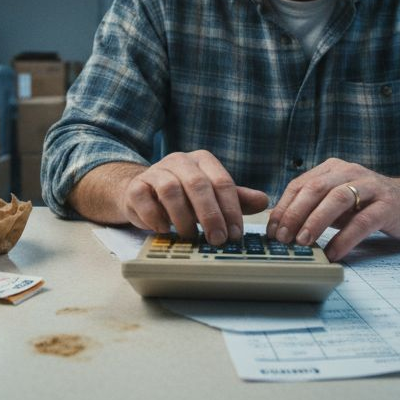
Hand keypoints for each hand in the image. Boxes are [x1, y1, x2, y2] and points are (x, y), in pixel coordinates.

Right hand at [121, 150, 269, 244]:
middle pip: (198, 184)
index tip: (236, 234)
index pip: (222, 182)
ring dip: (183, 218)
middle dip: (210, 215)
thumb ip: (236, 198)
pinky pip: (145, 200)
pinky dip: (156, 218)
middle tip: (217, 239)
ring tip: (190, 237)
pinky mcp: (136, 186)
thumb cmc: (183, 197)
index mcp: (202, 160)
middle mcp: (179, 160)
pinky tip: (164, 230)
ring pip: (171, 190)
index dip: (231, 209)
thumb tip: (264, 201)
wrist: (142, 194)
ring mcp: (155, 171)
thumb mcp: (211, 196)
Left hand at [267, 158, 399, 260]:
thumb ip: (314, 208)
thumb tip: (281, 228)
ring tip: (304, 242)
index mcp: (332, 169)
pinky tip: (333, 252)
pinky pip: (363, 221)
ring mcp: (370, 186)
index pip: (300, 184)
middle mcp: (350, 172)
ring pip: (337, 199)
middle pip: (315, 188)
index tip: (272, 230)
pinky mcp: (388, 205)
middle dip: (295, 213)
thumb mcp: (338, 201)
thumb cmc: (369, 204)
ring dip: (316, 221)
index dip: (284, 208)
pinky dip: (345, 238)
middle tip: (283, 237)